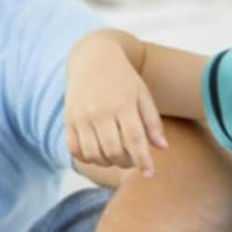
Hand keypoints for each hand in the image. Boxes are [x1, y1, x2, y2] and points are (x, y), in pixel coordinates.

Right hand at [65, 31, 167, 175]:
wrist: (92, 58)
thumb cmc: (123, 78)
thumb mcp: (142, 94)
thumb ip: (152, 121)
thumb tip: (162, 147)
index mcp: (123, 104)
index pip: (134, 140)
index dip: (143, 160)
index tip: (149, 174)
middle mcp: (100, 112)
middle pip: (112, 151)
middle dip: (125, 163)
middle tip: (131, 161)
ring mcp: (81, 117)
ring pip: (92, 154)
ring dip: (106, 162)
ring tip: (114, 157)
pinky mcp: (69, 120)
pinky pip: (74, 149)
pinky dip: (86, 158)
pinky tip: (96, 154)